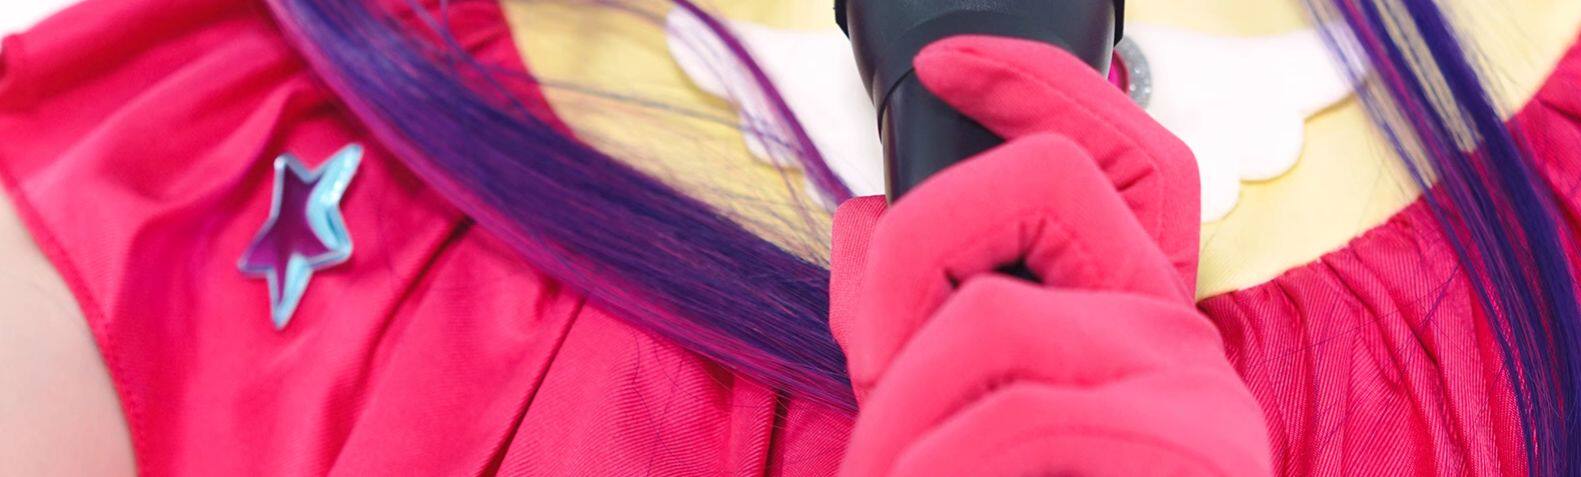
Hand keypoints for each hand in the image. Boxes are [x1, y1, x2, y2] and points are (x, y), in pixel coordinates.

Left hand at [830, 35, 1268, 475]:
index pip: (1124, 150)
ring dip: (896, 411)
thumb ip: (926, 325)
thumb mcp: (962, 414)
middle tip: (870, 367)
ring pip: (996, 318)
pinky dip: (929, 464)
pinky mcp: (1185, 454)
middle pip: (1046, 185)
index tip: (946, 66)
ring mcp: (1191, 392)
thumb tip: (863, 226)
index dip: (1042, 84)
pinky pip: (1013, 417)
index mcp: (1127, 316)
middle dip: (912, 252)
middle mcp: (1178, 334)